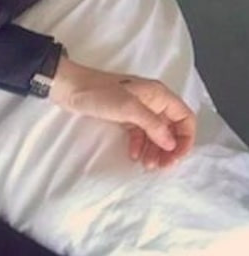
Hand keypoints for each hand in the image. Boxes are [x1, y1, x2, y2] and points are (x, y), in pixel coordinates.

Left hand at [48, 57, 195, 168]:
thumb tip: (171, 144)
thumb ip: (153, 125)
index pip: (185, 117)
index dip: (186, 138)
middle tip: (163, 167)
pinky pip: (139, 133)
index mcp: (159, 94)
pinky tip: (133, 155)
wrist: (70, 88)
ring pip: (155, 133)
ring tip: (148, 166)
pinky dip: (139, 145)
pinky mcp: (124, 116)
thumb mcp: (129, 108)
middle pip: (171, 128)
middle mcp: (153, 101)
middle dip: (169, 148)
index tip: (177, 156)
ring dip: (154, 150)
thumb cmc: (100, 93)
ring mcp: (138, 109)